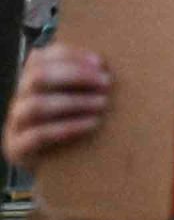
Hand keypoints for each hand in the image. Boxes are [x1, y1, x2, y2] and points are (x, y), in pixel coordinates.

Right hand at [3, 44, 110, 170]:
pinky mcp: (16, 148)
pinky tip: (93, 124)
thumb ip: (86, 78)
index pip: (42, 56)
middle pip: (37, 76)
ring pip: (37, 105)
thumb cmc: (72, 118)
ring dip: (75, 102)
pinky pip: (38, 135)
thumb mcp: (77, 94)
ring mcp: (15, 123)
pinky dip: (68, 127)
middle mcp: (20, 97)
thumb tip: (113, 65)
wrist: (53, 162)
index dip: (71, 56)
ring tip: (103, 103)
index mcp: (31, 78)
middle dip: (75, 75)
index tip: (101, 62)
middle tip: (107, 82)